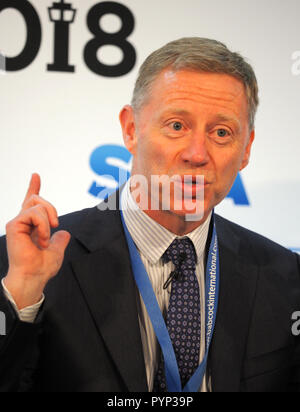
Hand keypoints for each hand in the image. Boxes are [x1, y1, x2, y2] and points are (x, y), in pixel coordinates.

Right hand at [4, 174, 70, 308]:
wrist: (34, 276)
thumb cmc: (42, 267)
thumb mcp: (56, 249)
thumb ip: (59, 239)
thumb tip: (64, 233)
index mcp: (31, 225)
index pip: (31, 202)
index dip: (33, 187)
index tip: (36, 175)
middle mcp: (22, 221)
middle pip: (36, 198)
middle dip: (51, 208)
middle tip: (56, 224)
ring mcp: (17, 222)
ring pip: (37, 205)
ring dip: (47, 221)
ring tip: (44, 239)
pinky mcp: (14, 224)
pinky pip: (34, 214)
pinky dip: (43, 226)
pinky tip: (41, 239)